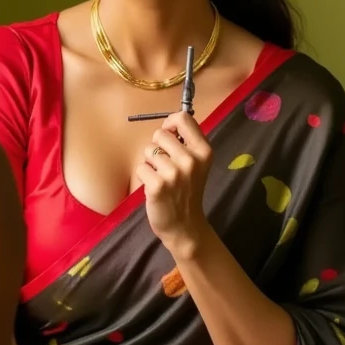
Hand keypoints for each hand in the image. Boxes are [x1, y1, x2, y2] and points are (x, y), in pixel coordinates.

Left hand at [136, 111, 212, 256]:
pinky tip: (154, 187)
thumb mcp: (197, 164)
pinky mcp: (157, 185)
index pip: (183, 118)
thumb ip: (186, 142)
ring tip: (161, 177)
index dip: (170, 123)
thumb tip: (167, 123)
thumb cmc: (187, 191)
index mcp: (204, 151)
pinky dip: (144, 177)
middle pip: (160, 134)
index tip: (169, 136)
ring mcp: (174, 173)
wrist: (184, 225)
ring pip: (148, 150)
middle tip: (166, 166)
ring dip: (150, 163)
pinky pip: (140, 167)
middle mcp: (191, 160)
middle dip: (158, 147)